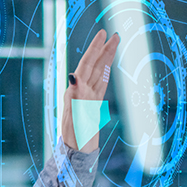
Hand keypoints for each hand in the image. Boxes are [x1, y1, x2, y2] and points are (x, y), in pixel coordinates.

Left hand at [61, 29, 119, 151]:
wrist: (77, 153)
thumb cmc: (76, 138)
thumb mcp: (75, 116)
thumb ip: (75, 95)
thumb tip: (73, 75)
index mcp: (76, 91)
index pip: (87, 65)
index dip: (94, 49)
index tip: (103, 34)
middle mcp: (80, 91)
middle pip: (93, 65)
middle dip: (102, 48)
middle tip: (112, 33)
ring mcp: (88, 97)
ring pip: (99, 72)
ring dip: (105, 57)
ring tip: (114, 43)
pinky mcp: (93, 104)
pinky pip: (101, 83)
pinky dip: (106, 72)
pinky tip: (108, 66)